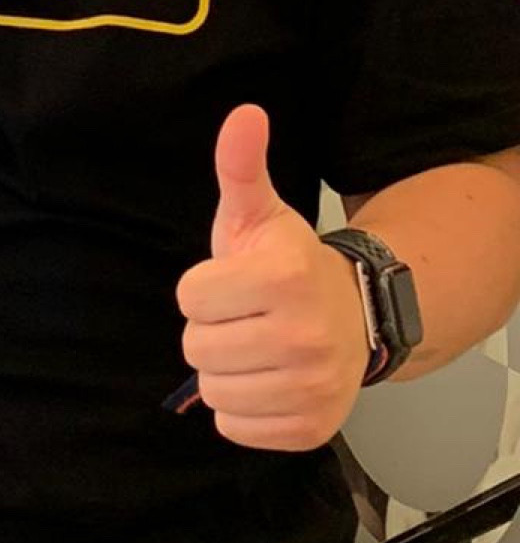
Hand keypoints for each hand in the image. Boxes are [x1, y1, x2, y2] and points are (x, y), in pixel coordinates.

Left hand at [175, 105, 370, 450]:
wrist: (354, 316)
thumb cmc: (288, 264)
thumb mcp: (259, 214)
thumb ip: (241, 165)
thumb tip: (244, 114)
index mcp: (284, 277)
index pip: (188, 296)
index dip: (204, 288)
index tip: (235, 283)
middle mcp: (303, 336)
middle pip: (196, 347)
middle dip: (212, 330)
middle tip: (246, 317)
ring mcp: (311, 387)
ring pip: (213, 390)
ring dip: (225, 370)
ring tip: (256, 347)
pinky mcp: (310, 428)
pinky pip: (235, 427)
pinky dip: (243, 409)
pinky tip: (267, 380)